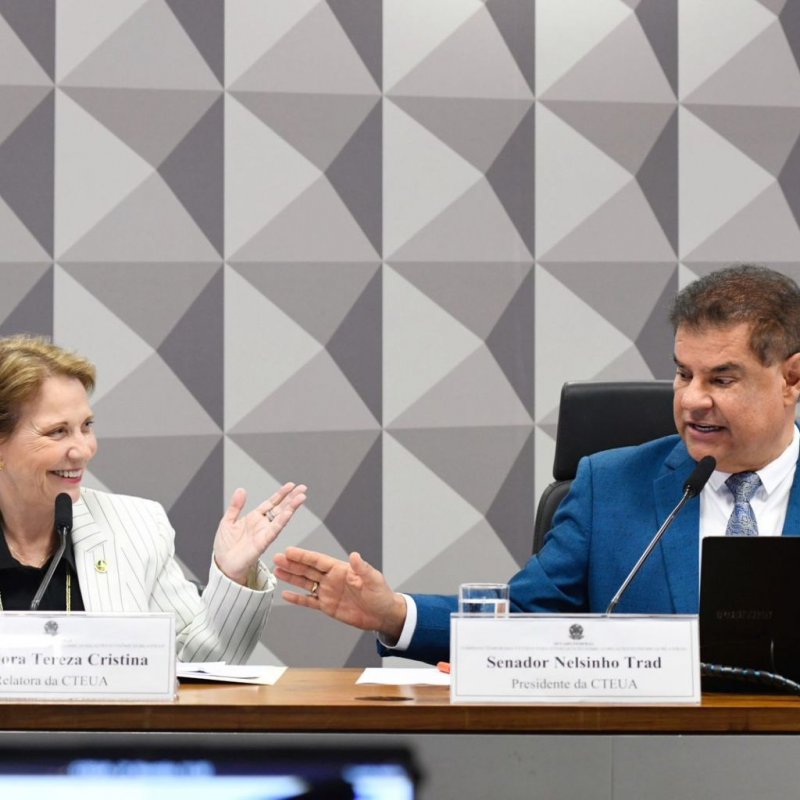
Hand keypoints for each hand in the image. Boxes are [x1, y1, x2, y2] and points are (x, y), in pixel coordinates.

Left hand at [213, 483, 306, 585]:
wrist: (223, 566)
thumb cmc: (225, 547)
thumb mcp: (227, 522)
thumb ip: (235, 506)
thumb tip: (241, 490)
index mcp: (254, 518)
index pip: (271, 503)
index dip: (281, 494)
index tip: (291, 486)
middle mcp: (262, 525)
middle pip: (280, 508)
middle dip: (291, 498)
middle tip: (303, 488)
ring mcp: (264, 533)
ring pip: (281, 518)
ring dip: (291, 507)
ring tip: (301, 497)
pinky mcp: (263, 543)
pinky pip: (274, 530)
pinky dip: (282, 521)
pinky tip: (289, 513)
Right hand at [273, 547, 407, 641]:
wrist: (383, 615)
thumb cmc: (381, 595)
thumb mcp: (373, 579)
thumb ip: (362, 568)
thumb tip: (355, 555)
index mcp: (341, 570)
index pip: (318, 561)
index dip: (303, 556)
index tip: (289, 551)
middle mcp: (332, 579)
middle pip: (308, 570)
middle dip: (292, 564)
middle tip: (277, 558)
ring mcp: (328, 593)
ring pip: (305, 583)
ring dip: (291, 577)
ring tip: (277, 571)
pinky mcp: (327, 607)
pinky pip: (309, 602)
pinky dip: (297, 599)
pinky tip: (286, 595)